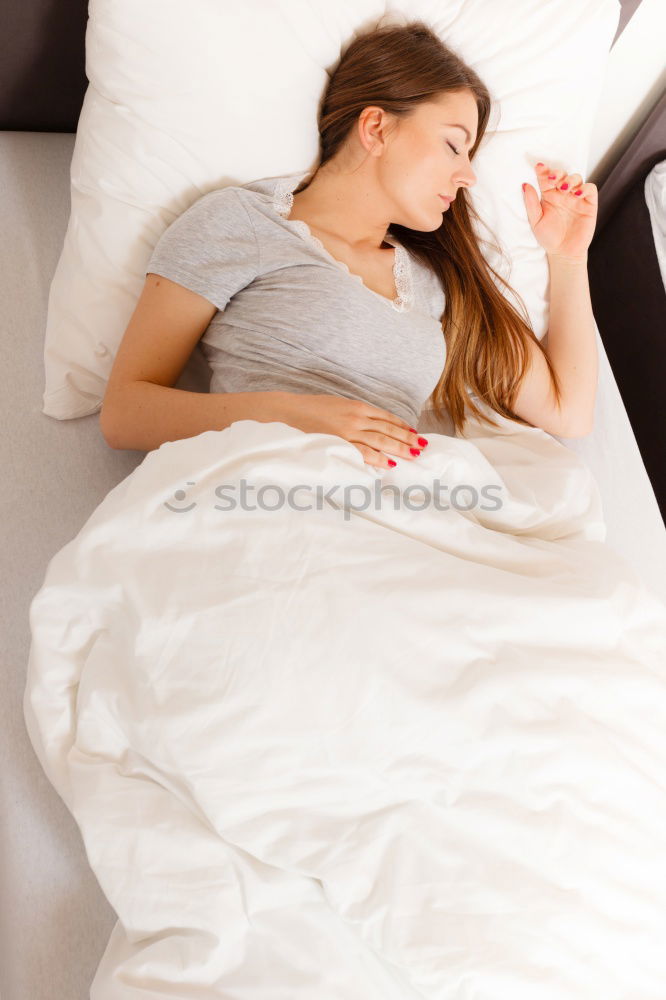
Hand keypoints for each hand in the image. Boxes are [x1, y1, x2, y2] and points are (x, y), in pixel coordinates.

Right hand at [280, 393, 427, 468]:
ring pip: (381, 441)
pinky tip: (390, 463)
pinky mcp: (339, 443)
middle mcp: (357, 418)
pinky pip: (363, 453)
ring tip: (413, 454)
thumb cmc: (312, 409)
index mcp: (357, 406)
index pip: (387, 418)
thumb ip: (355, 413)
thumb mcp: (338, 404)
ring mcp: (349, 431)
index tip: (414, 433)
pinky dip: (378, 458)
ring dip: (399, 448)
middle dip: (407, 438)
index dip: (403, 426)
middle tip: (422, 446)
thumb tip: (372, 425)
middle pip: (388, 430)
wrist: (289, 412)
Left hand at [522, 163, 597, 260]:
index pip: (546, 178)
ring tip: (564, 188)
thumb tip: (525, 185)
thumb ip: (531, 203)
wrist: (563, 253)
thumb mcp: (535, 221)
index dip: (543, 171)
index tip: (538, 167)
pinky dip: (585, 188)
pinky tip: (577, 194)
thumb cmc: (548, 238)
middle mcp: (563, 194)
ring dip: (570, 179)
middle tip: (552, 178)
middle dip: (557, 172)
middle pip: (562, 175)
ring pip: (576, 178)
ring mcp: (576, 198)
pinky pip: (590, 189)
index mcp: (549, 196)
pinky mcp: (589, 204)